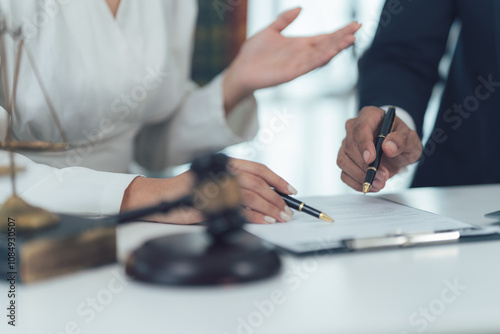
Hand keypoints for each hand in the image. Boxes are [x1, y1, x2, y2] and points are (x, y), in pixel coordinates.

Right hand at [120, 158, 296, 224]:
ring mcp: (215, 184)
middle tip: (287, 211)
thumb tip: (267, 197)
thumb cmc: (187, 192)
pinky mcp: (210, 200)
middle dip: (277, 199)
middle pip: (257, 183)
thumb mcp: (214, 182)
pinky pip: (239, 208)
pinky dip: (255, 216)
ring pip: (252, 195)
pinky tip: (264, 221)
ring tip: (280, 218)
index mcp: (225, 163)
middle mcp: (221, 170)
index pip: (258, 168)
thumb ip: (236, 185)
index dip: (277, 179)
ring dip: (270, 208)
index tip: (291, 191)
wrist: (160, 197)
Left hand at [223, 7, 360, 111]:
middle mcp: (302, 54)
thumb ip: (285, 20)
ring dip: (336, 48)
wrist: (241, 69)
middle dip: (342, 36)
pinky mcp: (291, 73)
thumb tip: (300, 8)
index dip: (339, 31)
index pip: (324, 37)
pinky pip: (308, 65)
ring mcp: (298, 64)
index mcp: (300, 44)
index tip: (354, 24)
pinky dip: (320, 59)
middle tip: (358, 27)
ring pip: (321, 55)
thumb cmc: (254, 53)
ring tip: (350, 39)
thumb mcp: (270, 30)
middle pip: (327, 44)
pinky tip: (330, 53)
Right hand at [337, 106, 421, 191]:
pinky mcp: (346, 161)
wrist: (397, 152)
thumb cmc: (401, 140)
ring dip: (361, 176)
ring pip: (343, 161)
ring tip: (379, 183)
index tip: (371, 159)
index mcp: (368, 116)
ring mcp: (346, 145)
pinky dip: (356, 183)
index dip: (364, 145)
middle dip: (366, 166)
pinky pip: (344, 174)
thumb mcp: (410, 138)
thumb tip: (388, 147)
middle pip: (350, 147)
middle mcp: (353, 129)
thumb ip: (402, 140)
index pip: (360, 129)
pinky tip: (371, 186)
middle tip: (383, 176)